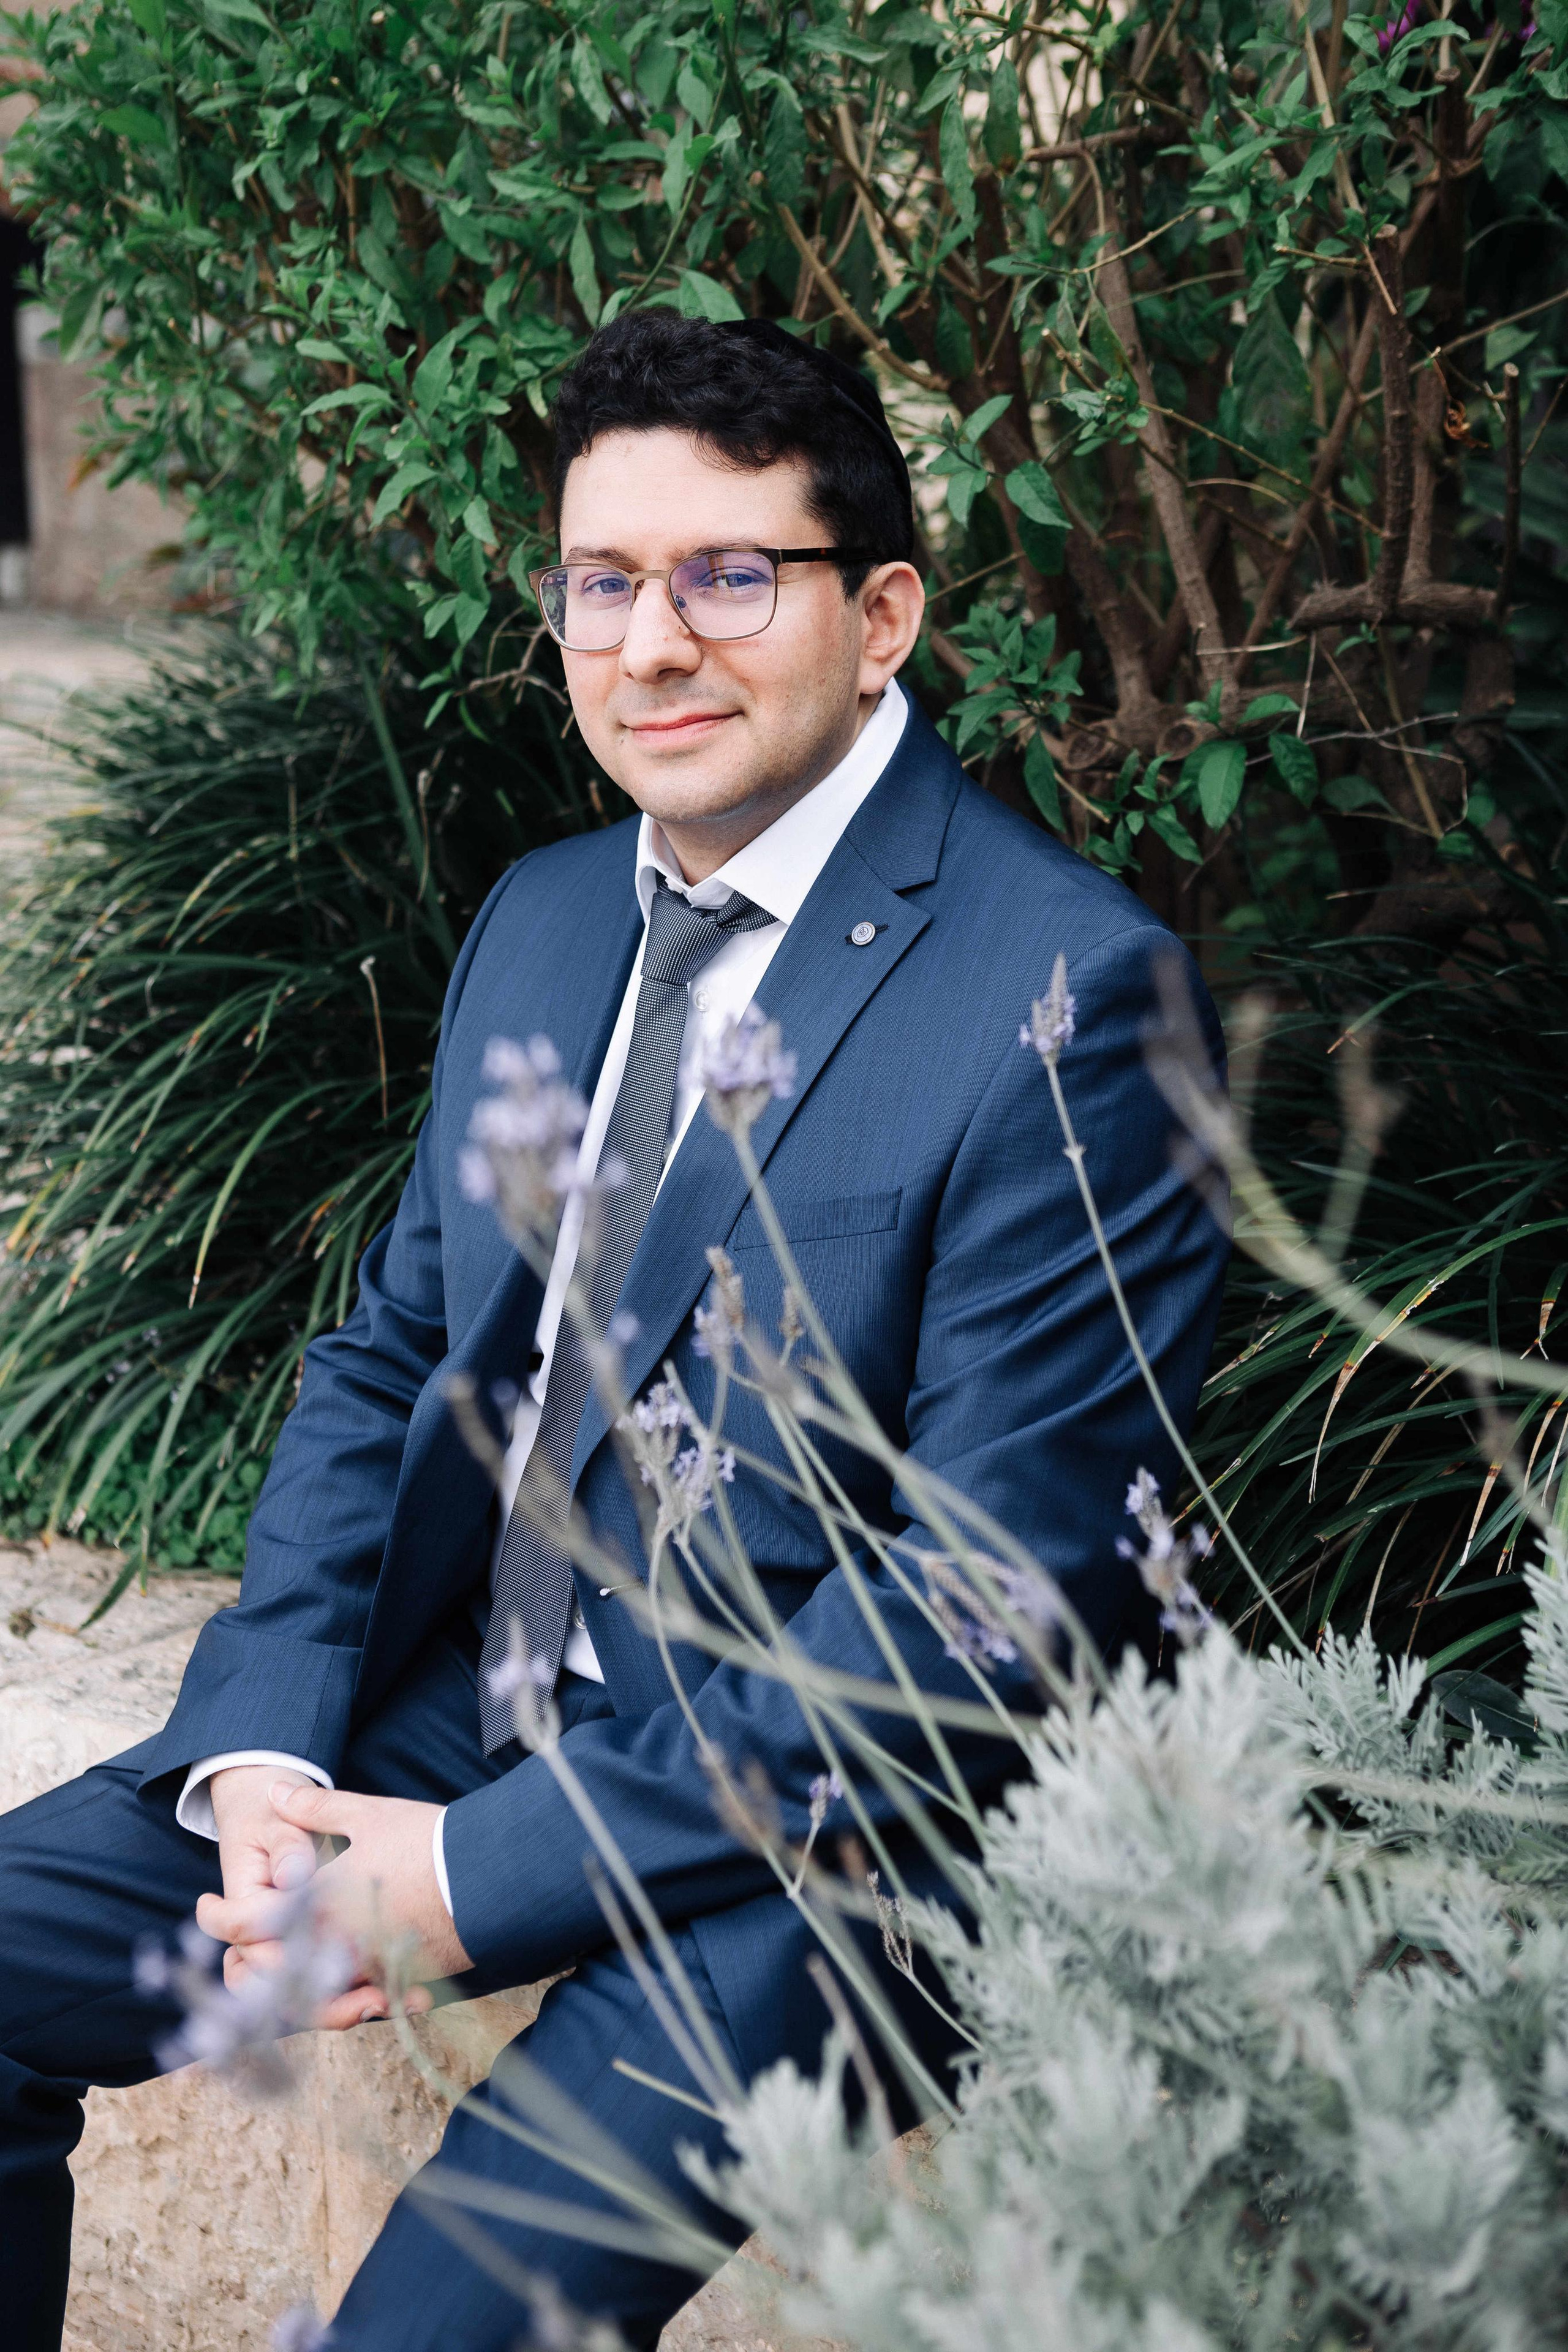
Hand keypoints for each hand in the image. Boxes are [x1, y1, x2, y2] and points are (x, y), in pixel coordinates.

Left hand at [197, 1781, 470, 2028]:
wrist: (491, 1875)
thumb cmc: (427, 1840)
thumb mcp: (369, 1815)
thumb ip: (317, 1808)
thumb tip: (277, 1794)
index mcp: (319, 1902)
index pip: (246, 1925)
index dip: (217, 1919)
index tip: (204, 1908)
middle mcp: (334, 1945)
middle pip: (270, 1973)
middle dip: (248, 1962)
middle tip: (242, 1946)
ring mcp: (365, 1971)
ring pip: (308, 1997)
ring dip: (293, 1986)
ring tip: (296, 1965)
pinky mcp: (400, 1985)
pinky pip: (358, 2004)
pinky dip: (348, 1998)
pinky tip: (352, 1982)